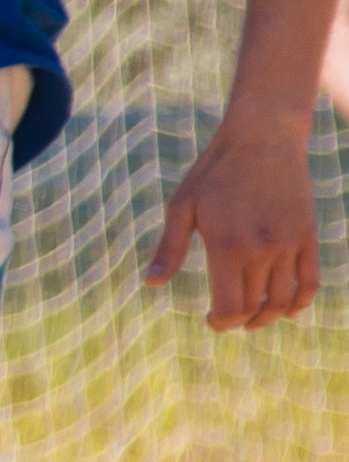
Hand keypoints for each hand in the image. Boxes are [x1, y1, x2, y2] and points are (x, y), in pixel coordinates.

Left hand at [150, 123, 322, 330]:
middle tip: (228, 320)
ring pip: (284, 300)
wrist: (262, 139)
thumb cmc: (214, 172)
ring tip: (254, 318)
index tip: (212, 321)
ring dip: (269, 317)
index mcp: (226, 247)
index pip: (229, 307)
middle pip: (254, 306)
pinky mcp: (307, 236)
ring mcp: (288, 245)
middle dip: (240, 320)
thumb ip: (169, 248)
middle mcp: (260, 251)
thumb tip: (151, 283)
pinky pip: (310, 281)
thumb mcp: (182, 206)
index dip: (220, 322)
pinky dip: (301, 301)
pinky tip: (288, 308)